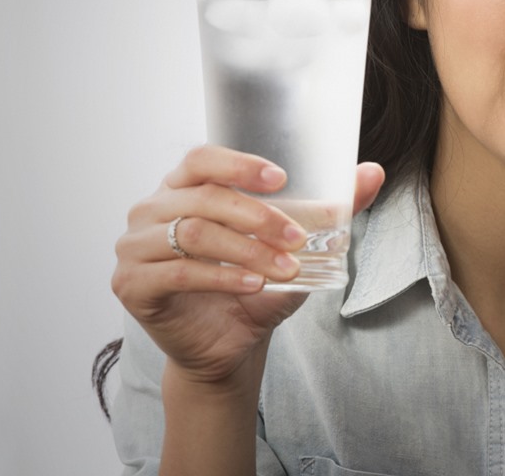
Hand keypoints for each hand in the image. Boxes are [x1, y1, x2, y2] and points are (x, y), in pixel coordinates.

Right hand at [111, 146, 384, 385]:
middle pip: (204, 197)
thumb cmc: (254, 286)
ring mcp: (134, 246)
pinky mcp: (131, 284)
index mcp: (181, 187)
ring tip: (284, 267)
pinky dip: (222, 276)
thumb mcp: (294, 245)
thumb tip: (374, 172)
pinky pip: (178, 273)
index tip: (281, 178)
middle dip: (258, 217)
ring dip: (247, 249)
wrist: (229, 346)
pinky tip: (253, 284)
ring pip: (194, 233)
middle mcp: (151, 210)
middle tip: (298, 237)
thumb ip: (331, 208)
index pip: (202, 158)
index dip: (239, 164)